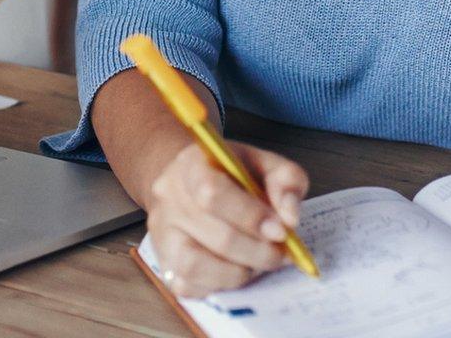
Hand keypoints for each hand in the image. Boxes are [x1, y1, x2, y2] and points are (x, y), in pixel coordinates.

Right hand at [145, 140, 308, 297]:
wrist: (195, 182)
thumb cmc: (234, 174)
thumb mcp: (266, 164)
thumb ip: (286, 181)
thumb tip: (289, 218)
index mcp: (192, 164)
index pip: (212, 192)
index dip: (250, 216)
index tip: (281, 231)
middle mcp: (169, 198)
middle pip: (214, 235)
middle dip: (257, 251)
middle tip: (281, 254)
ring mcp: (161, 232)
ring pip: (195, 266)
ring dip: (237, 272)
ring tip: (257, 263)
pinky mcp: (162, 261)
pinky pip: (187, 285)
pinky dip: (218, 284)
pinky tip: (235, 270)